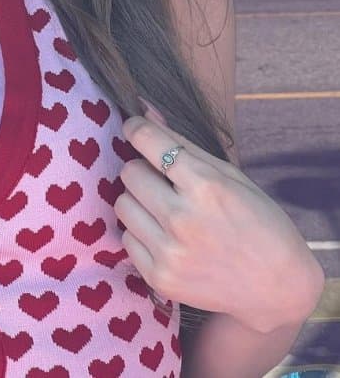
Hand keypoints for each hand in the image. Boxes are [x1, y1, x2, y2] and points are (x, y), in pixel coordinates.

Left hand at [117, 115, 323, 334]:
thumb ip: (183, 143)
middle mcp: (183, 219)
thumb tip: (144, 110)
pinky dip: (141, 233)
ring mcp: (170, 252)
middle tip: (163, 181)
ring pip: (122, 204)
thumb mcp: (230, 175)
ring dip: (139, 201)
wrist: (277, 288)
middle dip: (143, 170)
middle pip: (129, 172)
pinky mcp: (160, 278)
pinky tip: (167, 237)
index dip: (136, 128)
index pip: (147, 141)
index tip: (136, 128)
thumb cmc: (258, 222)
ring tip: (165, 209)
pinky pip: (126, 239)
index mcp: (206, 186)